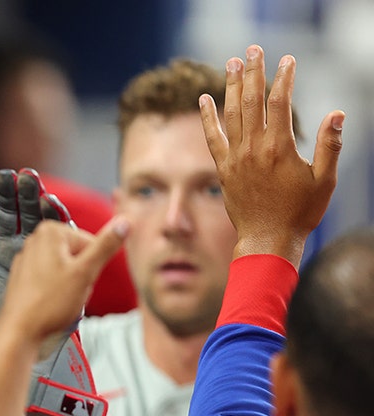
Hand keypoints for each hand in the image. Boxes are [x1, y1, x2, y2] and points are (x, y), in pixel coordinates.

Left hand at [0, 168, 71, 344]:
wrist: (11, 345)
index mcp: (3, 247)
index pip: (8, 212)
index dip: (7, 194)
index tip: (5, 175)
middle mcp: (25, 248)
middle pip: (31, 212)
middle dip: (31, 194)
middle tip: (29, 176)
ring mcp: (46, 259)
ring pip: (53, 228)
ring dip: (52, 212)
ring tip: (49, 200)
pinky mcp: (63, 275)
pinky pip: (68, 252)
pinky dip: (69, 238)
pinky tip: (68, 228)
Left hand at [0, 220, 128, 415]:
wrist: (21, 332)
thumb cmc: (51, 303)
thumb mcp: (85, 272)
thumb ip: (106, 245)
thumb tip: (126, 221)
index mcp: (50, 232)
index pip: (92, 244)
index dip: (92, 267)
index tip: (80, 281)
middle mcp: (35, 239)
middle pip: (79, 255)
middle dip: (82, 276)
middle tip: (70, 293)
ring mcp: (27, 258)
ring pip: (67, 269)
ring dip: (72, 286)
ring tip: (60, 300)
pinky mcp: (24, 276)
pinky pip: (52, 280)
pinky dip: (56, 292)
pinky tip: (50, 304)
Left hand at [199, 44, 343, 265]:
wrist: (267, 240)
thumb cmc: (300, 212)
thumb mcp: (324, 180)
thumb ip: (330, 145)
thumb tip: (337, 113)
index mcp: (279, 148)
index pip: (279, 102)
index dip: (283, 78)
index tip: (288, 60)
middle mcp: (253, 149)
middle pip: (251, 102)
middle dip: (253, 73)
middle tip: (252, 49)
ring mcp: (236, 158)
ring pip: (231, 114)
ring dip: (231, 86)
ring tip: (231, 63)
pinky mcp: (224, 170)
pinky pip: (213, 138)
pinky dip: (208, 117)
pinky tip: (204, 99)